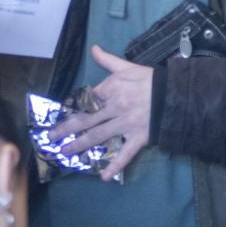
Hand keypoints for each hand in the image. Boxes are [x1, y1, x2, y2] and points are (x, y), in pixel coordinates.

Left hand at [54, 46, 152, 180]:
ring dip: (80, 145)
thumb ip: (108, 60)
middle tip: (51, 138)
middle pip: (86, 120)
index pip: (86, 100)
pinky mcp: (138, 138)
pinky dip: (114, 166)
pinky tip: (103, 177)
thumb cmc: (150, 80)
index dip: (72, 109)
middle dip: (66, 129)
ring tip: (66, 152)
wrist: (175, 94)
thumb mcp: (128, 67)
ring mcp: (126, 124)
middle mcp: (115, 107)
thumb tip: (94, 49)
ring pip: (98, 136)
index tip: (59, 116)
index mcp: (111, 89)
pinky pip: (125, 153)